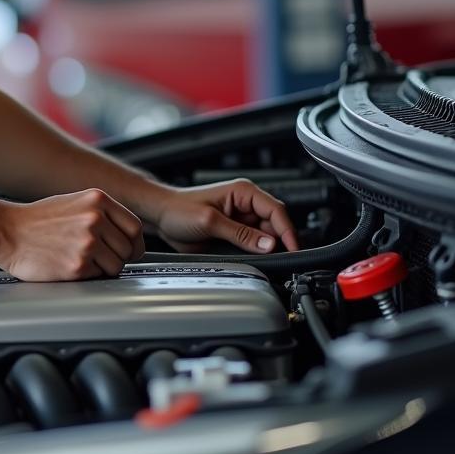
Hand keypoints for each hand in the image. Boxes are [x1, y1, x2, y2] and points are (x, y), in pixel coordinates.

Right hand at [0, 188, 144, 280]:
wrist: (7, 231)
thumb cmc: (37, 220)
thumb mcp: (74, 202)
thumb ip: (102, 213)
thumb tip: (127, 235)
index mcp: (97, 200)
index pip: (135, 228)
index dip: (134, 243)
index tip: (129, 250)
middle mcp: (95, 219)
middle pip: (128, 250)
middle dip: (117, 258)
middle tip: (98, 258)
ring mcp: (87, 242)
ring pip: (116, 266)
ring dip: (103, 269)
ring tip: (80, 259)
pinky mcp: (77, 266)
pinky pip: (97, 277)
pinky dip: (87, 275)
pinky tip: (68, 264)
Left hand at [151, 180, 298, 254]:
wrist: (161, 216)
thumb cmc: (179, 209)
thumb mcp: (210, 221)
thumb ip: (240, 233)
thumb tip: (268, 244)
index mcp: (243, 192)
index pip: (276, 210)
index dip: (288, 231)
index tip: (293, 249)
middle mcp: (245, 204)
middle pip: (275, 224)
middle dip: (280, 242)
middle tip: (282, 260)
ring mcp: (241, 219)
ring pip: (267, 236)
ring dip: (268, 249)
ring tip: (267, 261)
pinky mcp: (236, 233)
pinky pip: (254, 244)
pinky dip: (258, 253)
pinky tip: (255, 260)